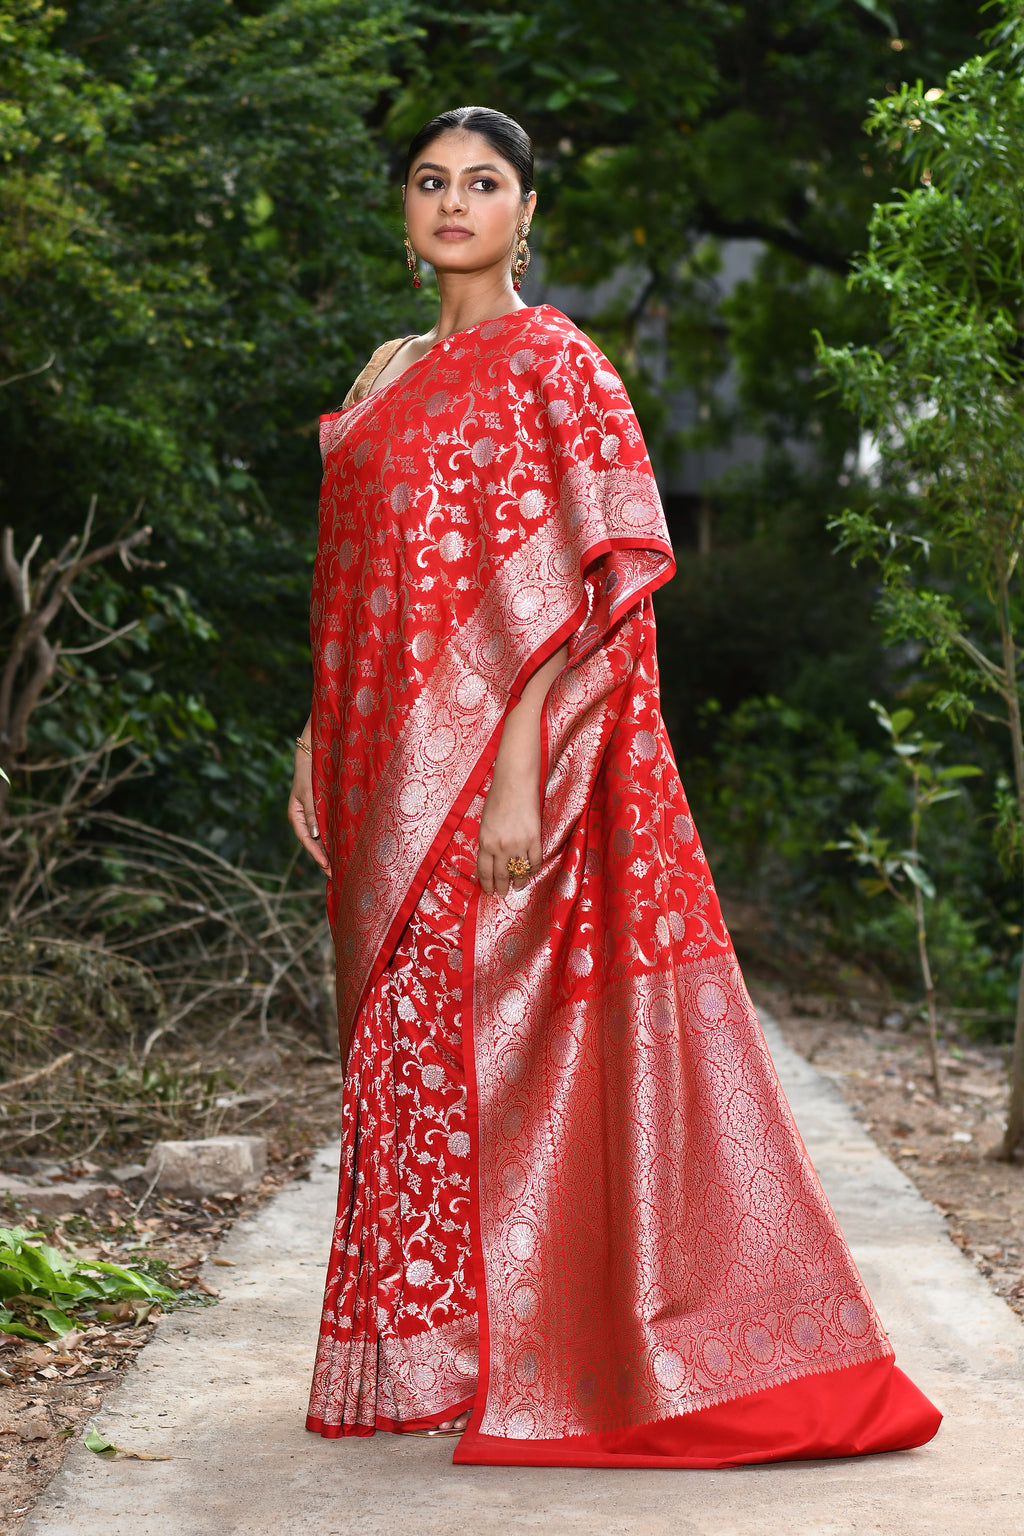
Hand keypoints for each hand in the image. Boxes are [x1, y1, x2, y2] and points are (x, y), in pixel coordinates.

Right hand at [287, 746, 331, 876]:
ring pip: (321, 839)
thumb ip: (312, 813)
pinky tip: (342, 850)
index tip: (326, 865)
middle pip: (314, 843)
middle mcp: (305, 820)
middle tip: (334, 876)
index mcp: (296, 816)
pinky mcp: (324, 813)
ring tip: (339, 869)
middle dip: (323, 859)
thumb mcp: (308, 793)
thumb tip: (315, 836)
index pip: (306, 839)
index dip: (316, 853)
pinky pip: (328, 830)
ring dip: (329, 853)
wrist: (314, 755)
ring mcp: (314, 817)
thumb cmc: (309, 773)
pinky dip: (334, 841)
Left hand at [477, 774, 540, 895]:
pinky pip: (535, 861)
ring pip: (519, 872)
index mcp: (485, 842)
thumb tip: (493, 858)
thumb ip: (488, 842)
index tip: (489, 891)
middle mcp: (500, 847)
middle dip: (501, 888)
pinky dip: (534, 869)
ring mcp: (518, 844)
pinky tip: (531, 871)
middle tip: (503, 894)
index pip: (484, 871)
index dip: (487, 884)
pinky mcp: (534, 839)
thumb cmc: (497, 799)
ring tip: (518, 886)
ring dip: (519, 882)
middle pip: (501, 875)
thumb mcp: (485, 823)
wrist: (514, 783)